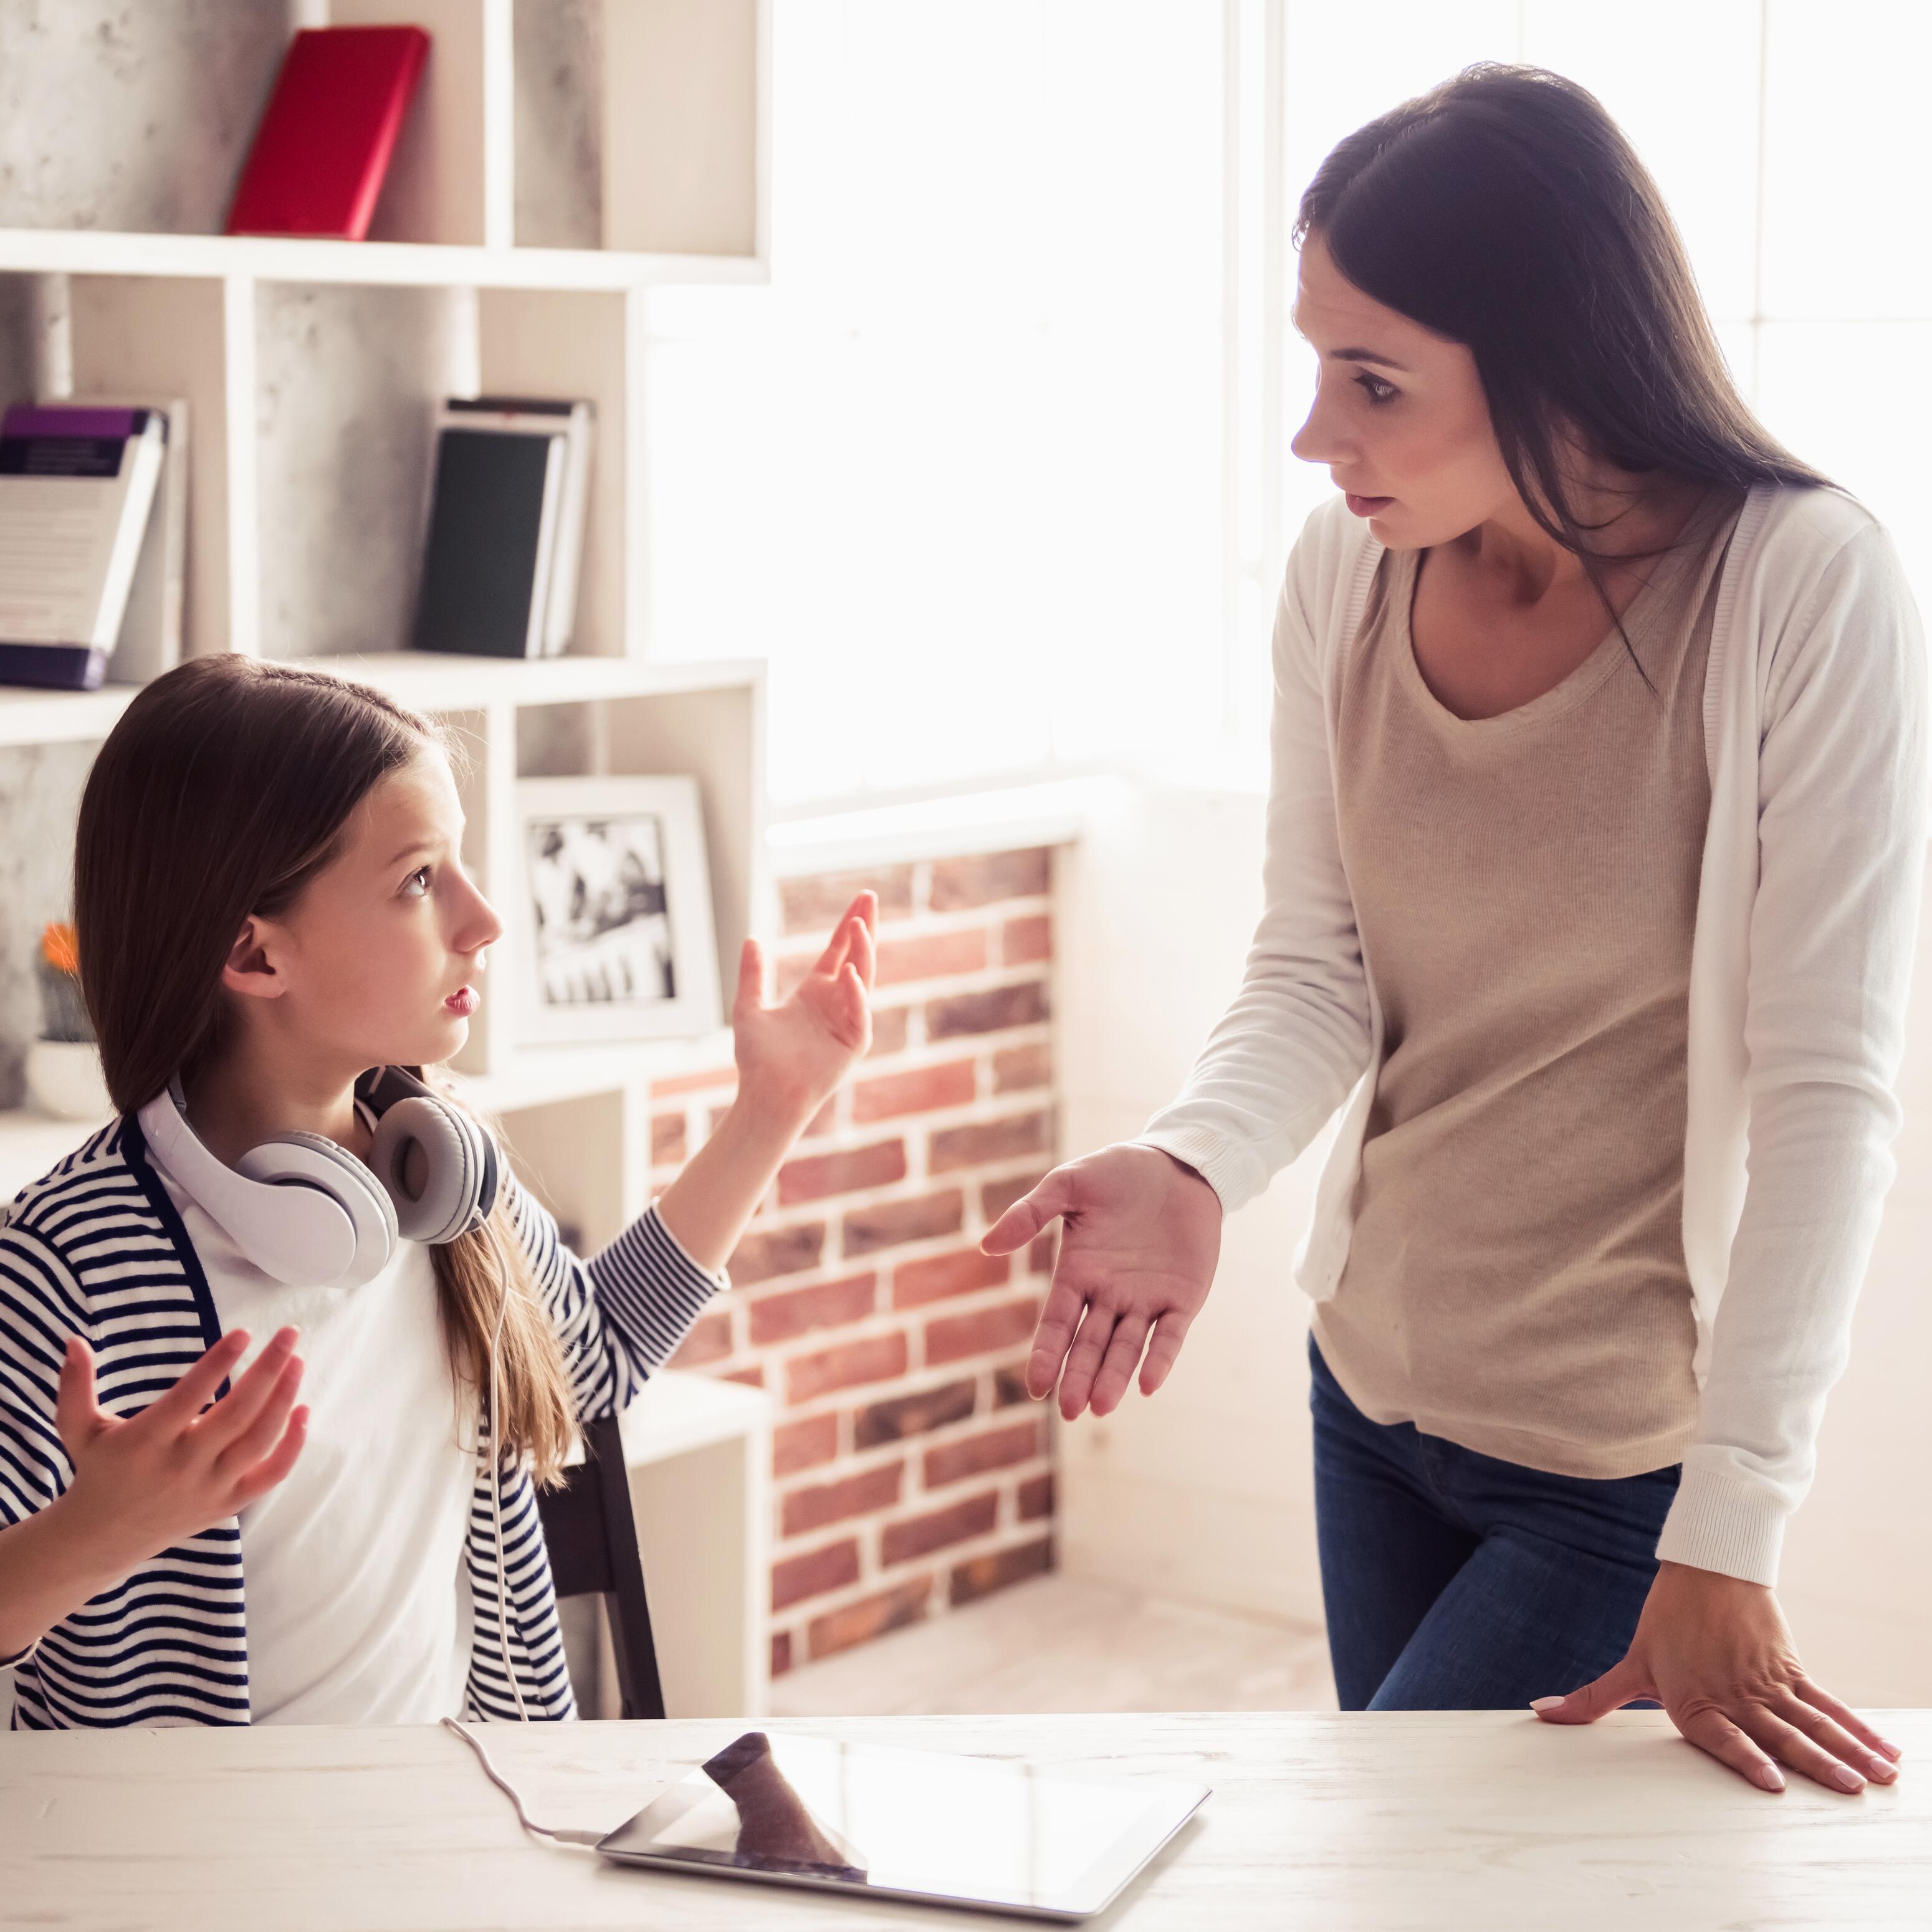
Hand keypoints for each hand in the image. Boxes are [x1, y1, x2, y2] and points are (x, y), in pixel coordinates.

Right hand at [54, 1326, 308, 1571]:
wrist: (105, 1537)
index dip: (217, 1364)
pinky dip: (292, 1446)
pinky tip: (304, 1411)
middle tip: (290, 1333)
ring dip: (284, 1399)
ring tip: (298, 1361)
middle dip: (268, 1370)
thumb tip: (73, 1340)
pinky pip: (270, 1475)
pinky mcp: (228, 1503)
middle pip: (236, 1414)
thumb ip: (75, 1386)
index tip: (243, 1332)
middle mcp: (181, 1466)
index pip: (189, 1397)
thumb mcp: (77, 1429)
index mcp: (146, 1442)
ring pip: (258, 1441)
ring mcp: (209, 1487)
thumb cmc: (98, 1470)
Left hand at [733, 891, 876, 1132]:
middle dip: (864, 927)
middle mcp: (837, 1002)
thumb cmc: (758, 1059)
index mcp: (816, 992)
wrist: (765, 1095)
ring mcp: (848, 1021)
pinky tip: (849, 974)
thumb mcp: (749, 1008)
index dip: (849, 925)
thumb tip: (751, 939)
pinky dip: (856, 993)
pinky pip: (859, 1013)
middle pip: (857, 956)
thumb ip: (753, 975)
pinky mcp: (854, 1043)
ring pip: (862, 978)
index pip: (838, 950)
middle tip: (869, 897)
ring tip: (858, 926)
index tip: (862, 897)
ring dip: (862, 952)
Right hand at [980, 1143, 1221, 1419]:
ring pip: (1127, 1348)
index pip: (1058, 1323)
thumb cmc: (1119, 1171)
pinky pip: (1170, 1336)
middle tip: (1068, 1410)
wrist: (1178, 1161)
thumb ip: (1030, 1213)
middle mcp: (1110, 1295)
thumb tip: (987, 1246)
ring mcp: (1147, 1300)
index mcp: (1078, 1273)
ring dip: (1114, 1378)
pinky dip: (1159, 1359)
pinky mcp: (1184, 1298)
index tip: (1036, 1387)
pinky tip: (1148, 1385)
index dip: (1047, 1354)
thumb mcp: (1068, 1185)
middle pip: (1090, 1345)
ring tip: (1100, 1406)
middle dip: (1079, 1376)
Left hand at [1533, 1559, 1902, 1793]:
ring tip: (1879, 1778)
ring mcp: (1768, 1684)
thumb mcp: (1632, 1663)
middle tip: (1850, 1790)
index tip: (1773, 1783)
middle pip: (1780, 1734)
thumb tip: (1541, 1714)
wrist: (1706, 1568)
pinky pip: (1828, 1703)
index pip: (1724, 1736)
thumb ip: (1593, 1699)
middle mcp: (1736, 1695)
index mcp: (1696, 1701)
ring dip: (1849, 1750)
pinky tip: (1885, 1751)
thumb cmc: (1666, 1622)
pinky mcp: (1792, 1670)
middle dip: (1817, 1763)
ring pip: (1814, 1721)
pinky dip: (1858, 1727)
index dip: (1747, 1758)